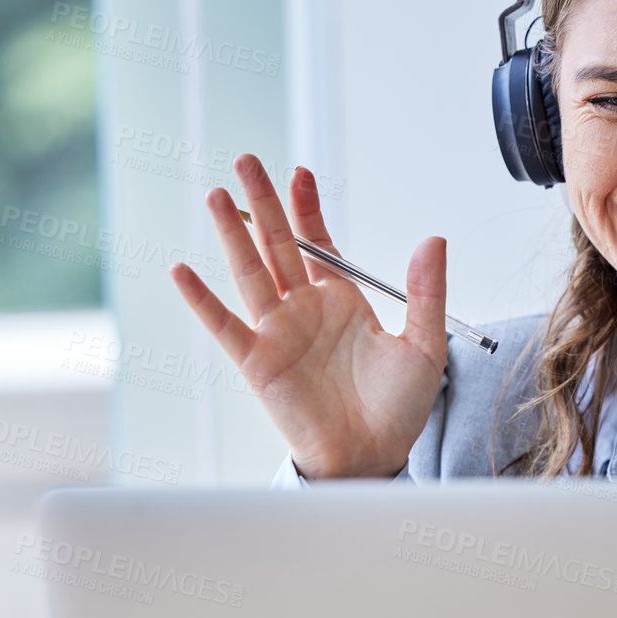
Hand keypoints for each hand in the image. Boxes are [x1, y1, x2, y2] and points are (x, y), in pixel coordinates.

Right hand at [169, 153, 447, 478]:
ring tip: (217, 195)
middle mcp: (305, 310)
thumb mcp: (425, 345)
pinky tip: (182, 270)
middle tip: (247, 160)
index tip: (300, 172)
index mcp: (343, 302)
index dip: (307, 208)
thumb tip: (434, 240)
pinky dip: (201, 299)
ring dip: (232, 235)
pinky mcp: (258, 362)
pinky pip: (224, 325)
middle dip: (263, 203)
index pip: (317, 243)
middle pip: (277, 246)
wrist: (374, 457)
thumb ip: (426, 293)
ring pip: (250, 273)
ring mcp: (278, 333)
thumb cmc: (398, 409)